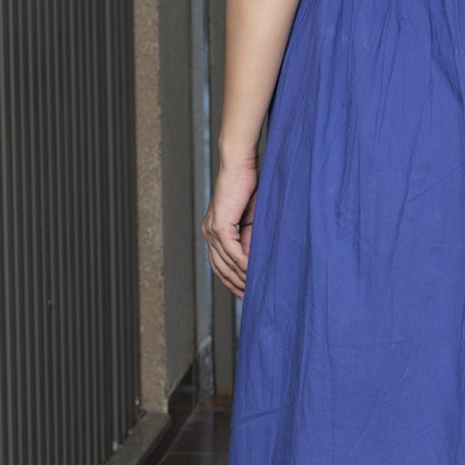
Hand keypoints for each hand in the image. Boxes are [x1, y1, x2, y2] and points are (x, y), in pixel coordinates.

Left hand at [202, 158, 258, 298]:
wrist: (241, 166)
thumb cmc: (249, 188)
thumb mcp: (252, 220)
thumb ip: (250, 240)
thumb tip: (253, 261)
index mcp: (214, 232)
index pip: (220, 264)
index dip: (232, 281)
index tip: (245, 293)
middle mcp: (209, 233)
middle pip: (220, 268)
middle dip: (235, 285)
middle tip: (250, 298)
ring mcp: (212, 229)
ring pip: (225, 262)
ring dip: (241, 277)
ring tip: (255, 288)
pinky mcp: (220, 224)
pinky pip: (231, 251)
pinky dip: (242, 264)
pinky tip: (252, 272)